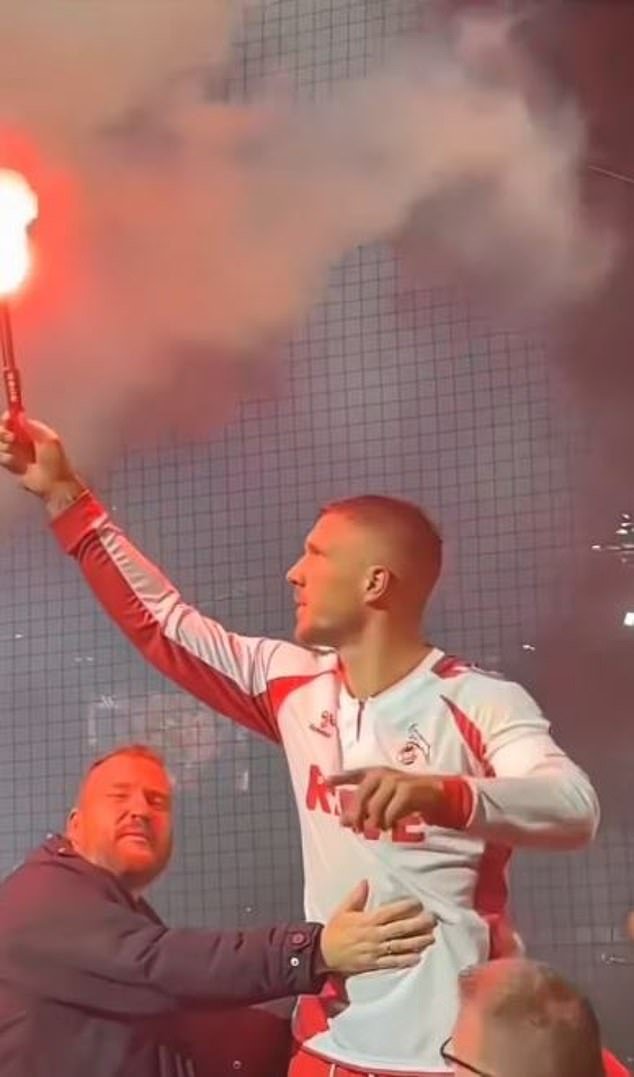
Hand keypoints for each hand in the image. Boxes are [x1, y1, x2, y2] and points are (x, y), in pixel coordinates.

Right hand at [0, 414, 82, 502]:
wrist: (53, 483)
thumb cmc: (56, 463)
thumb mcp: (50, 440)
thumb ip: (34, 427)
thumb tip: (21, 415)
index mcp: (32, 432)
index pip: (14, 419)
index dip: (8, 418)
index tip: (7, 420)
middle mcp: (22, 440)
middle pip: (2, 429)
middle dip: (3, 433)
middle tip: (12, 439)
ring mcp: (15, 452)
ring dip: (5, 447)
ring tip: (15, 454)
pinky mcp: (10, 464)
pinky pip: (0, 456)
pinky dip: (6, 458)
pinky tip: (14, 462)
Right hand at [319, 879, 434, 974]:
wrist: (324, 953)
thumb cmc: (335, 930)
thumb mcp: (342, 910)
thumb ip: (356, 896)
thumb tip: (366, 881)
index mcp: (367, 921)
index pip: (390, 912)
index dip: (405, 908)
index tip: (418, 903)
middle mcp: (374, 936)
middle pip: (400, 929)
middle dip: (418, 924)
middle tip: (432, 920)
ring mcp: (375, 951)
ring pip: (400, 946)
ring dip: (417, 942)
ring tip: (430, 938)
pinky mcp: (374, 964)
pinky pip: (393, 962)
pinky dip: (405, 960)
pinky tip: (418, 957)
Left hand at [327, 768, 444, 830]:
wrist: (434, 793)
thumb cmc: (405, 796)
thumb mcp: (382, 800)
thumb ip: (362, 809)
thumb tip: (342, 821)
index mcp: (374, 773)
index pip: (354, 774)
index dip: (340, 777)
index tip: (327, 782)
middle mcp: (381, 774)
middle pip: (361, 797)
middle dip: (356, 815)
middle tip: (357, 829)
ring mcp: (394, 781)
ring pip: (374, 807)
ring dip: (374, 822)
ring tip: (378, 828)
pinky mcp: (406, 791)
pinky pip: (390, 812)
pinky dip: (388, 822)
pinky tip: (390, 827)